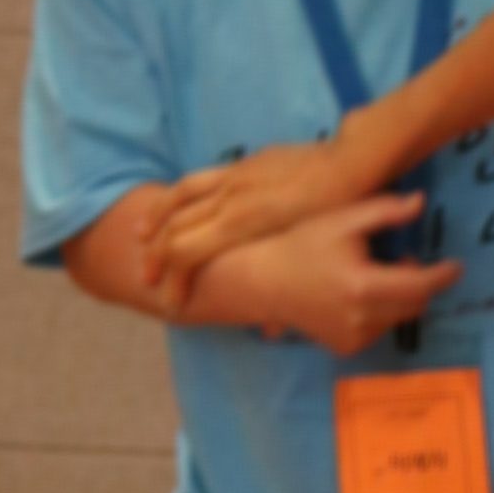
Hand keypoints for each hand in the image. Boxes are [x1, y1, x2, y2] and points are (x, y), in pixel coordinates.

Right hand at [150, 130, 356, 311]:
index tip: (173, 305)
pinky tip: (174, 203)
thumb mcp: (312, 253)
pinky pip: (200, 178)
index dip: (173, 283)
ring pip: (180, 197)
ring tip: (141, 236)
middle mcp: (229, 198)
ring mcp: (235, 178)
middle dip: (157, 258)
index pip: (185, 253)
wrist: (352, 160)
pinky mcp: (244, 164)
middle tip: (149, 280)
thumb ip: (286, 287)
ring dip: (156, 219)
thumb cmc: (336, 211)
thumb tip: (273, 333)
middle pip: (174, 227)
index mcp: (241, 222)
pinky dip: (178, 194)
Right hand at [213, 199, 462, 358]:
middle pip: (415, 304)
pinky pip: (379, 329)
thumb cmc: (303, 244)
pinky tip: (357, 294)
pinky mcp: (345, 347)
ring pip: (398, 317)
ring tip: (376, 273)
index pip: (420, 285)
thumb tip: (422, 202)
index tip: (457, 265)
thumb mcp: (342, 219)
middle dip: (420, 283)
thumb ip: (385, 211)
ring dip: (400, 297)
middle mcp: (361, 319)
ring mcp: (353, 337)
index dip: (443, 276)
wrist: (263, 281)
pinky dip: (381, 312)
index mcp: (363, 286)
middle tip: (405, 259)